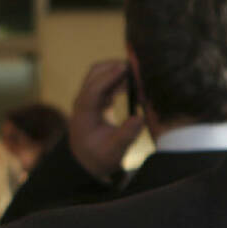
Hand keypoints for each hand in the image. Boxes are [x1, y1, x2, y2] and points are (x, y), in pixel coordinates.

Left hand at [67, 60, 145, 181]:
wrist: (88, 160)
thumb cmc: (100, 157)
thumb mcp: (114, 151)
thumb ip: (126, 135)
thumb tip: (140, 117)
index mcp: (84, 112)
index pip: (94, 88)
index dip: (110, 77)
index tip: (126, 68)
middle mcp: (84, 101)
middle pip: (95, 73)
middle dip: (115, 67)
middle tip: (138, 68)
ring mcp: (90, 98)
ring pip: (102, 75)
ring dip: (120, 73)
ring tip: (142, 79)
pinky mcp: (97, 99)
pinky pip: (109, 83)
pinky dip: (122, 81)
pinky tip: (137, 88)